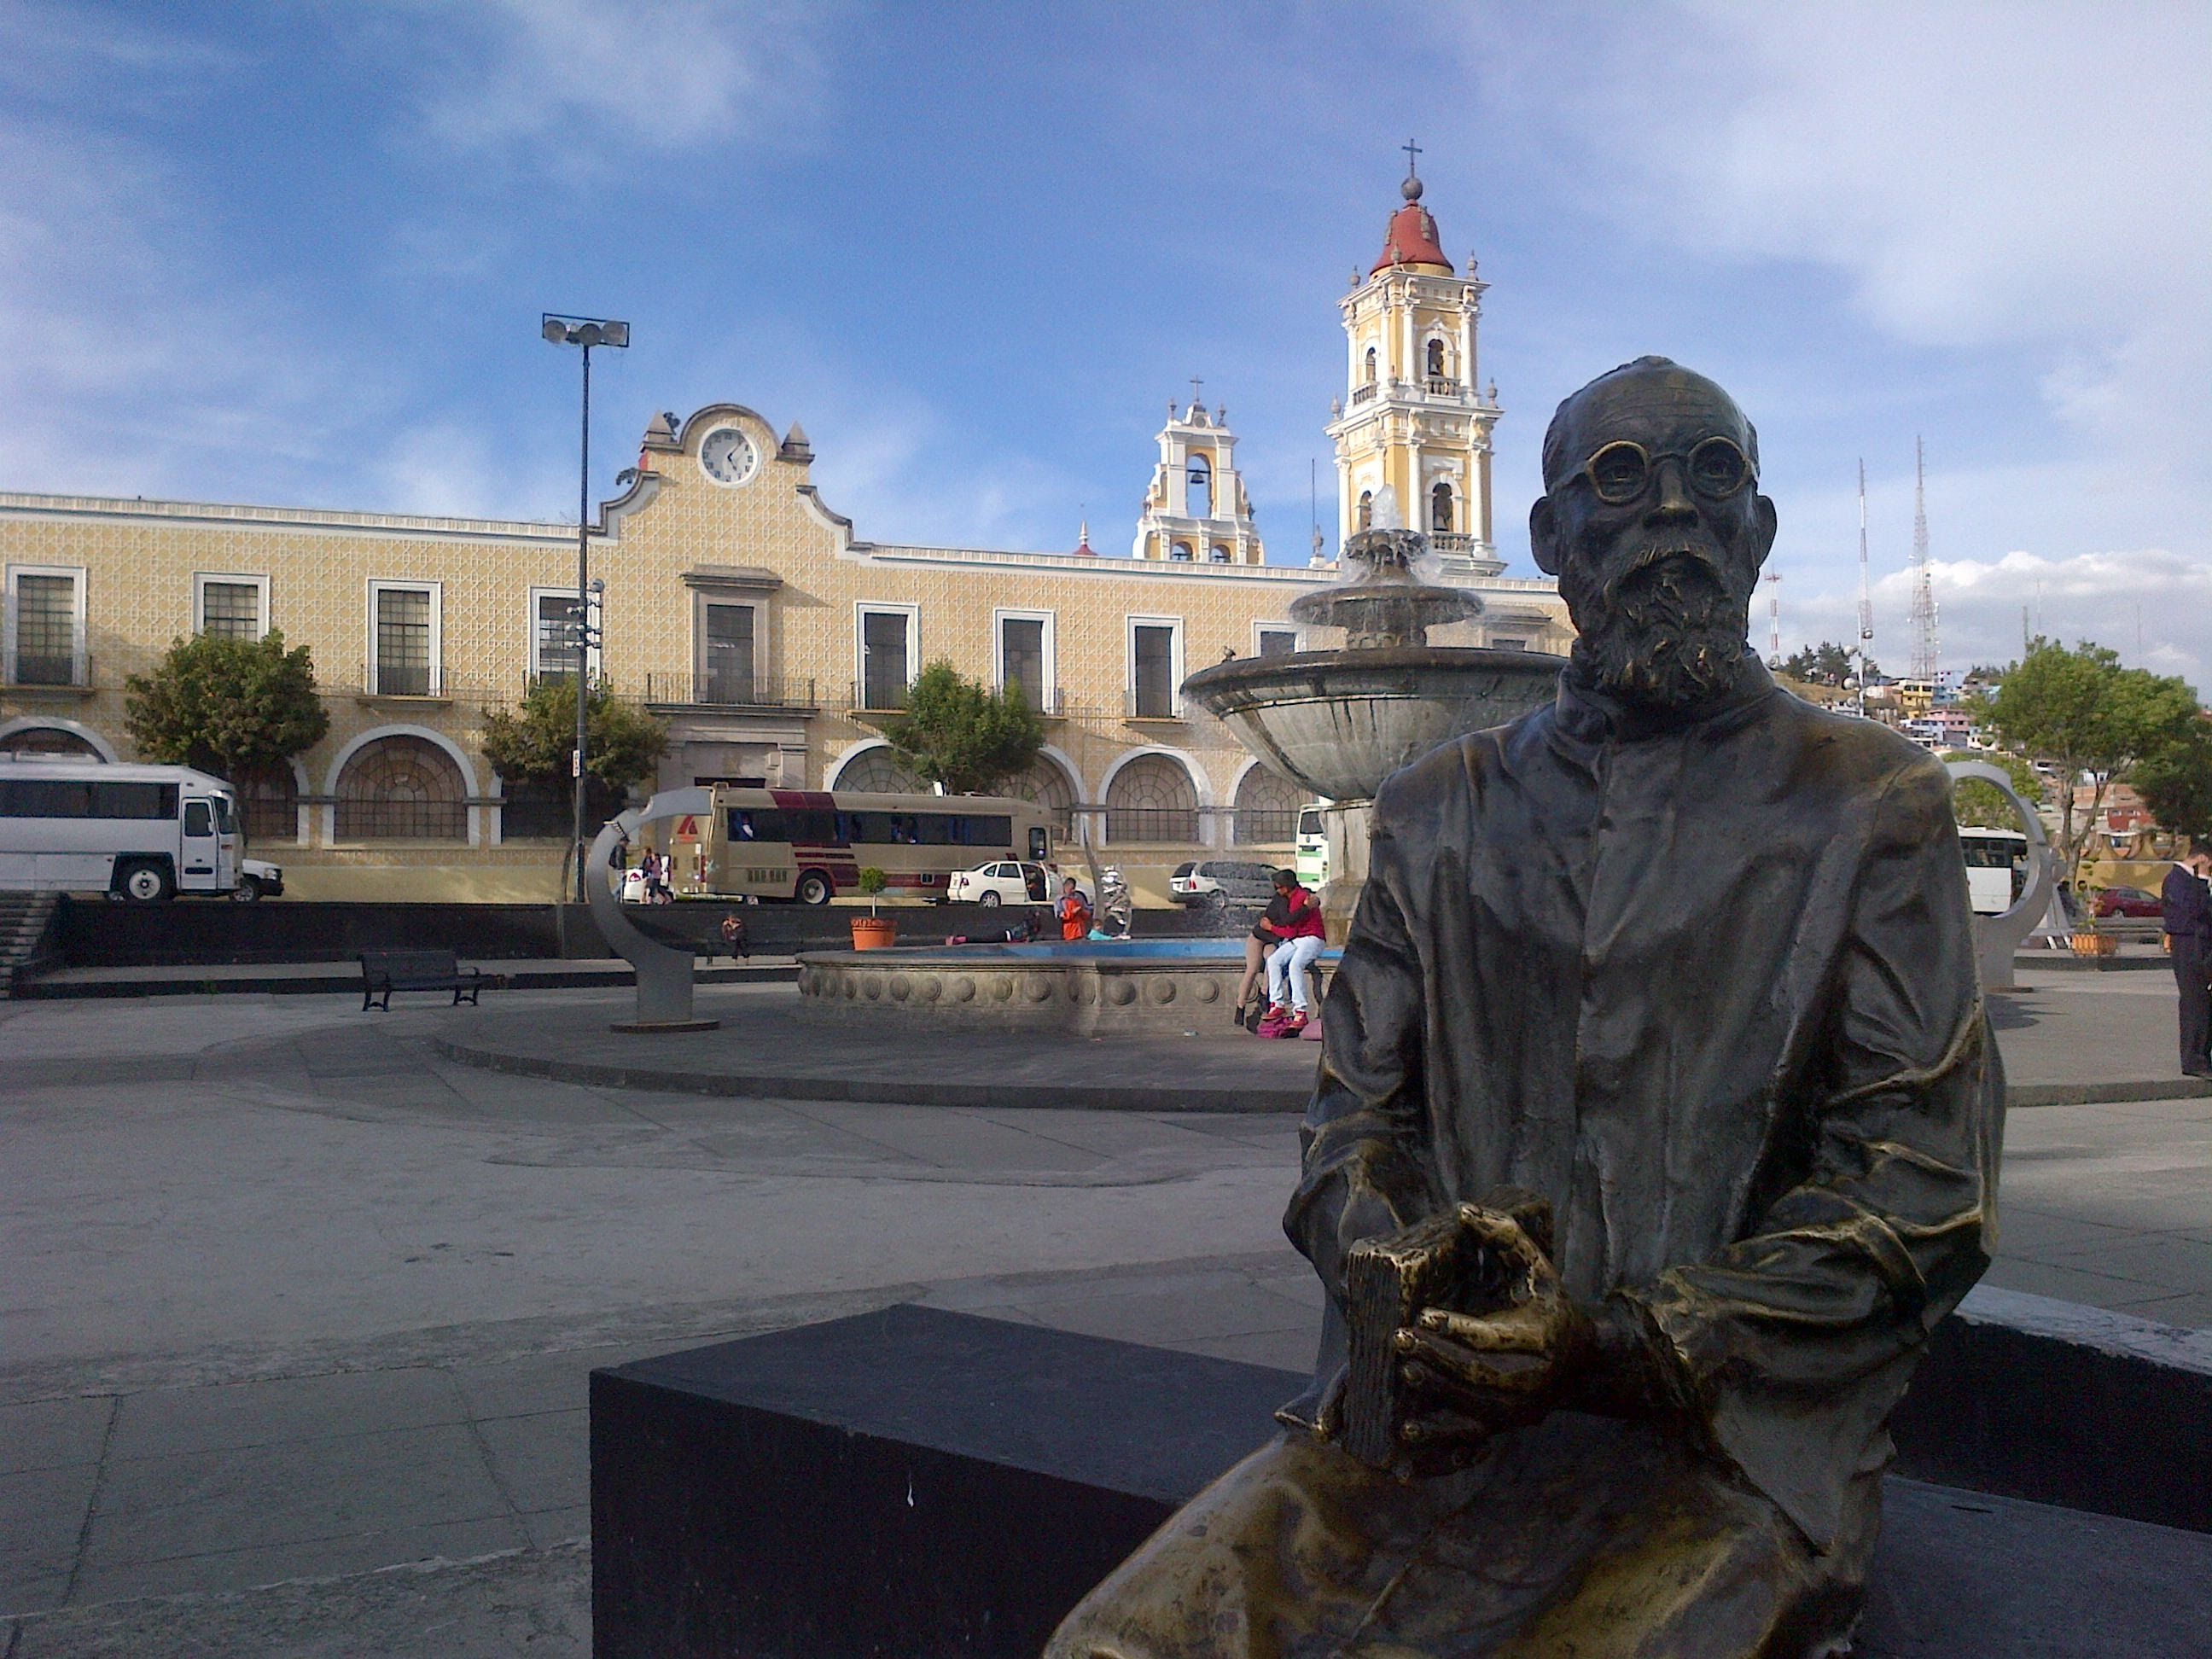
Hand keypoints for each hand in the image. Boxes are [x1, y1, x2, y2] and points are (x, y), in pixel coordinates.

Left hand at [1391, 1205, 1593, 1439]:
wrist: (1581, 1359)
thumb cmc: (1549, 1303)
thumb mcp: (1536, 1266)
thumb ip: (1504, 1235)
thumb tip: (1463, 1210)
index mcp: (1540, 1338)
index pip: (1494, 1337)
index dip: (1457, 1328)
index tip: (1423, 1313)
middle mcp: (1533, 1380)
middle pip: (1479, 1375)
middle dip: (1437, 1358)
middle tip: (1399, 1339)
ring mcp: (1520, 1410)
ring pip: (1473, 1410)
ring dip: (1436, 1394)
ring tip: (1403, 1373)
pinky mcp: (1506, 1429)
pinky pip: (1470, 1444)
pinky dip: (1437, 1448)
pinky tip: (1404, 1442)